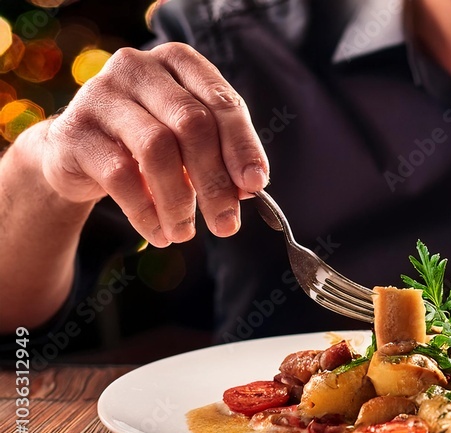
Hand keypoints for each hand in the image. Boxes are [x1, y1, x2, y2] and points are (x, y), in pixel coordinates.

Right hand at [37, 43, 267, 246]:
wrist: (78, 152)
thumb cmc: (150, 142)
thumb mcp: (190, 141)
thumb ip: (222, 155)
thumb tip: (250, 186)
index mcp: (178, 61)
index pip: (222, 101)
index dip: (242, 146)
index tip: (255, 185)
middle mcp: (138, 67)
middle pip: (191, 124)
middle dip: (214, 180)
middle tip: (226, 224)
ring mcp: (100, 94)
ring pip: (156, 148)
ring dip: (179, 200)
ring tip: (186, 233)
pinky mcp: (73, 130)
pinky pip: (120, 176)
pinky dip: (146, 211)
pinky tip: (159, 232)